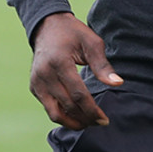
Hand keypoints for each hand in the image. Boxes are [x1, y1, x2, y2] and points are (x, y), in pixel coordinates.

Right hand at [30, 12, 122, 129]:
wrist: (48, 26)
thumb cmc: (74, 33)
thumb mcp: (92, 43)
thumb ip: (103, 66)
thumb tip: (118, 83)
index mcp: (59, 63)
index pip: (78, 94)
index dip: (92, 110)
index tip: (105, 119)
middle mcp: (44, 75)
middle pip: (67, 106)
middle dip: (85, 118)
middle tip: (101, 123)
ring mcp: (36, 82)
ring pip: (53, 112)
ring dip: (71, 122)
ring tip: (88, 124)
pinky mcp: (34, 87)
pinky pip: (48, 106)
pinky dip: (61, 114)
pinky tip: (76, 116)